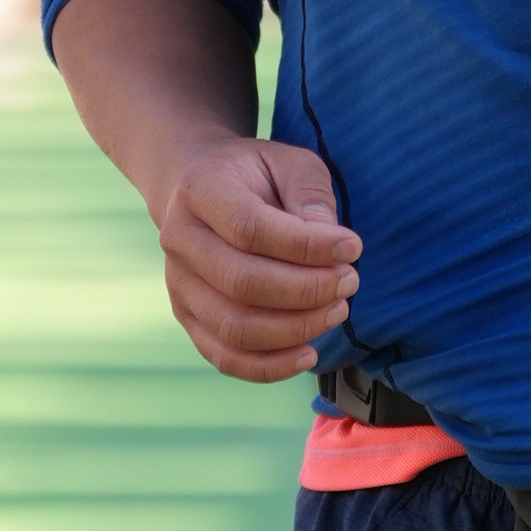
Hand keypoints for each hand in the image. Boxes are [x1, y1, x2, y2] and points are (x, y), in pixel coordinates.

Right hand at [154, 129, 361, 380]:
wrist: (197, 188)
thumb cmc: (254, 176)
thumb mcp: (290, 164)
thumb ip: (312, 197)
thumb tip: (335, 247)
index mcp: (201, 191)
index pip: (252, 230)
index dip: (307, 247)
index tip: (352, 248)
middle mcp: (179, 240)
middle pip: (244, 283)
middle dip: (309, 291)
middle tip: (349, 281)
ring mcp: (179, 284)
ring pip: (235, 327)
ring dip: (296, 329)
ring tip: (337, 310)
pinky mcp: (187, 316)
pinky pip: (225, 357)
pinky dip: (270, 367)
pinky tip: (308, 354)